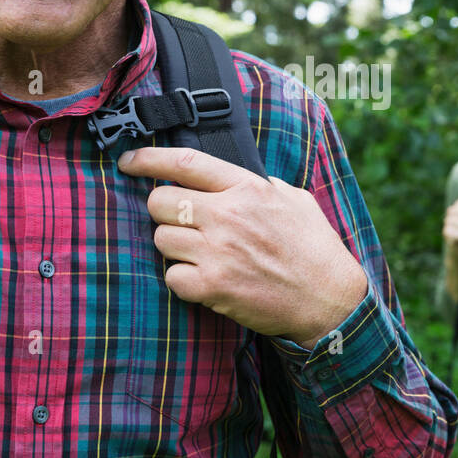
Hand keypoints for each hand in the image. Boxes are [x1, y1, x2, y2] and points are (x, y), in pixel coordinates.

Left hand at [118, 146, 367, 349]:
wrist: (328, 298)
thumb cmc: (314, 249)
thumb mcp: (293, 199)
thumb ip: (258, 185)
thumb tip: (230, 180)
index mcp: (247, 188)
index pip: (184, 162)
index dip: (148, 159)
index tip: (129, 161)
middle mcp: (228, 215)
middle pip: (160, 202)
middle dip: (165, 212)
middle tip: (184, 224)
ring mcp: (218, 252)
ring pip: (161, 240)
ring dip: (174, 248)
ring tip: (200, 255)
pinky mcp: (212, 286)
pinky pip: (171, 276)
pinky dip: (182, 280)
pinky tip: (205, 280)